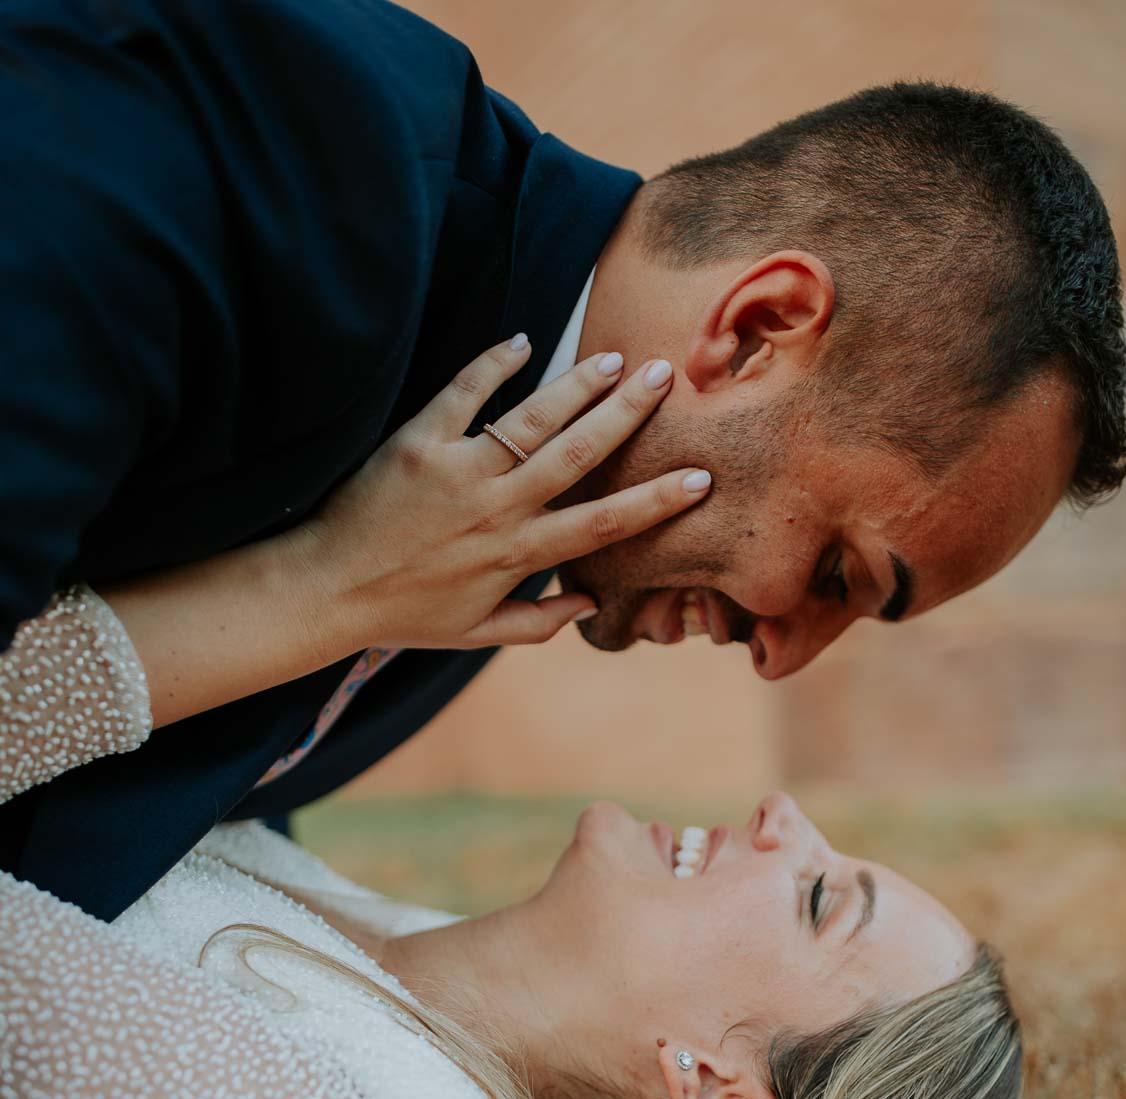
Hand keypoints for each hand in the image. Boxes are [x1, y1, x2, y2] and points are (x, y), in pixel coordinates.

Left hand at [291, 338, 711, 650]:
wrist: (326, 590)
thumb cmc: (404, 614)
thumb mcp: (476, 633)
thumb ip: (538, 623)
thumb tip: (591, 606)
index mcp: (517, 555)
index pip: (601, 525)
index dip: (653, 502)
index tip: (699, 479)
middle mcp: (496, 511)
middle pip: (576, 455)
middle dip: (626, 415)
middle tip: (667, 377)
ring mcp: (457, 473)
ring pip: (531, 420)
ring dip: (577, 385)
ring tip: (616, 357)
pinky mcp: (417, 444)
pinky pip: (462, 395)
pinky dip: (491, 364)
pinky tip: (522, 340)